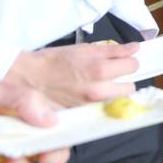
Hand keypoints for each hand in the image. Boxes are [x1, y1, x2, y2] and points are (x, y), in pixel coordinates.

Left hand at [0, 72, 70, 162]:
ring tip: (5, 160)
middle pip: (40, 154)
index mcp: (17, 109)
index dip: (61, 138)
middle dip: (44, 160)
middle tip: (37, 158)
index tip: (60, 144)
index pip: (51, 126)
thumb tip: (51, 120)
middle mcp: (6, 130)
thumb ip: (22, 99)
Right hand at [5, 42, 140, 107]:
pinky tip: (88, 94)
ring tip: (97, 84)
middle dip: (123, 79)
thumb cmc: (53, 61)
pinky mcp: (82, 114)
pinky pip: (101, 108)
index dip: (128, 62)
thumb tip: (135, 48)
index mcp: (100, 70)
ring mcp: (90, 105)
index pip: (133, 67)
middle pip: (130, 87)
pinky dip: (99, 102)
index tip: (122, 61)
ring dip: (112, 91)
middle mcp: (98, 91)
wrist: (27, 77)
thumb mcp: (84, 49)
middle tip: (110, 74)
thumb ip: (113, 50)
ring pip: (116, 99)